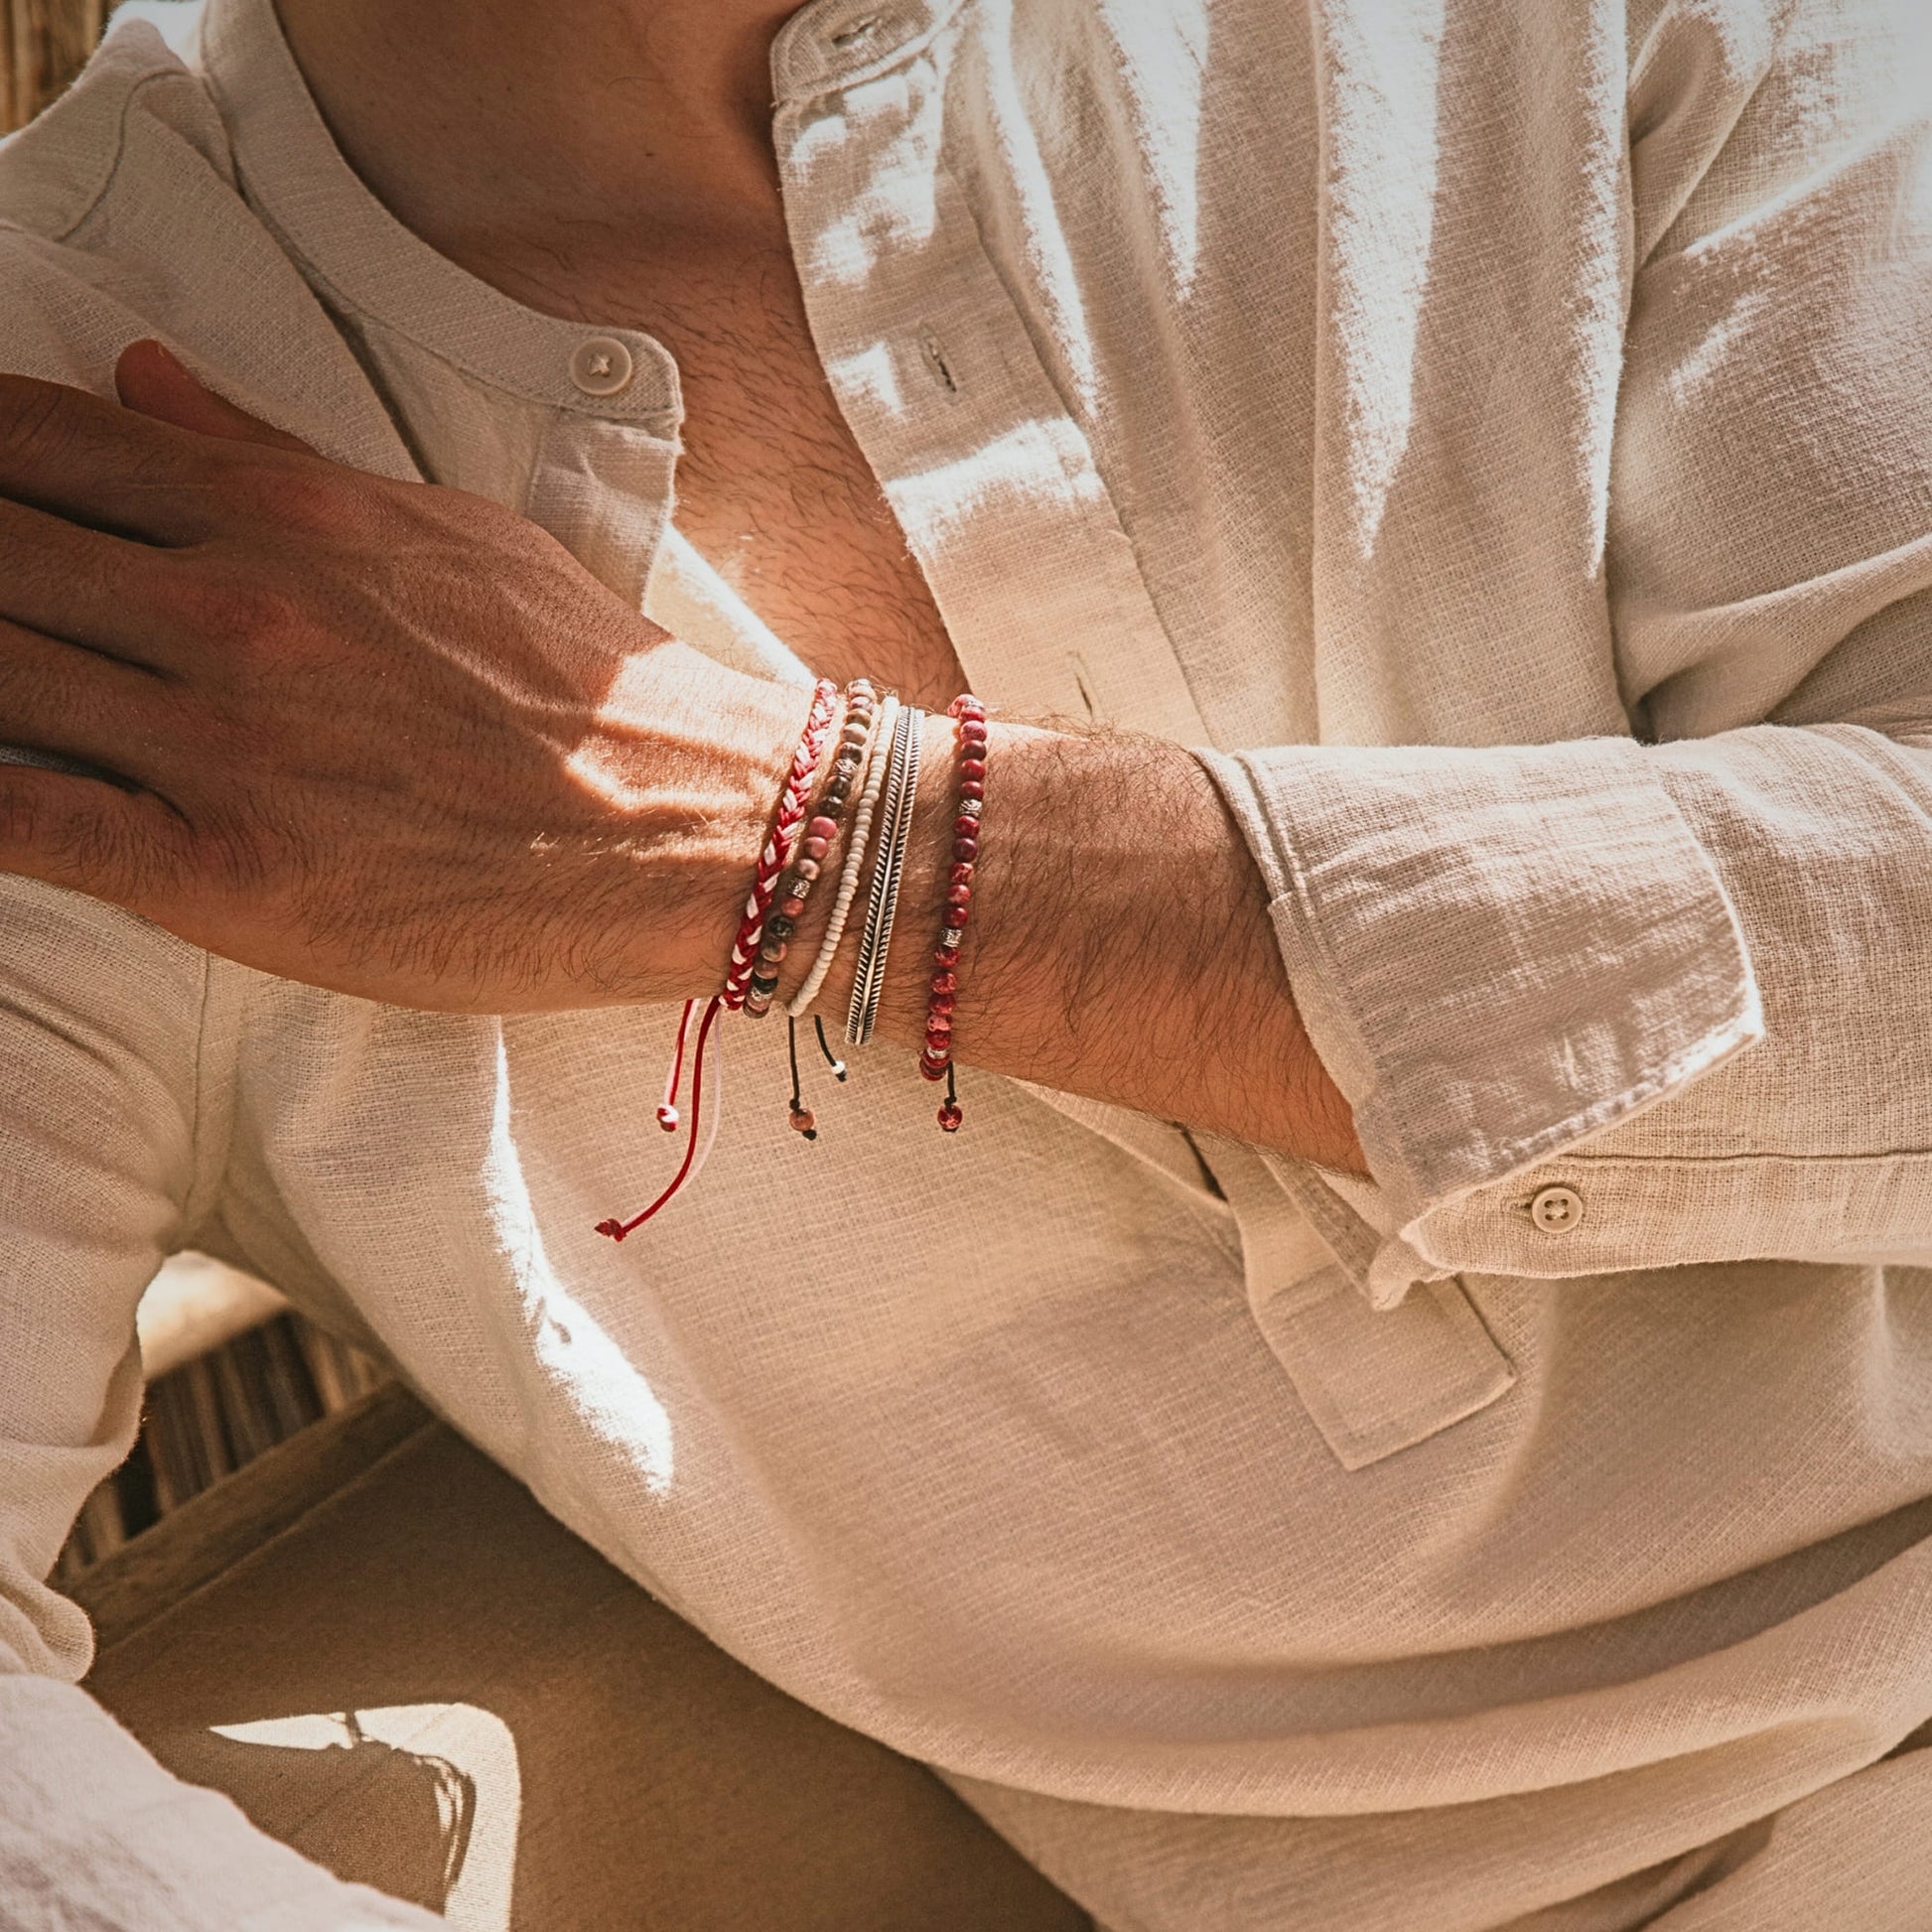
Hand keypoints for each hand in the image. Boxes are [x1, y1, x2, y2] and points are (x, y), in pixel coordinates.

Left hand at [0, 343, 807, 1009]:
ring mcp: (227, 743)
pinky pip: (24, 821)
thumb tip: (138, 379)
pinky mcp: (230, 878)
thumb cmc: (594, 691)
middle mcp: (238, 611)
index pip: (33, 440)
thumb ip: (274, 457)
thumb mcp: (449, 536)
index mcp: (287, 517)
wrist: (704, 829)